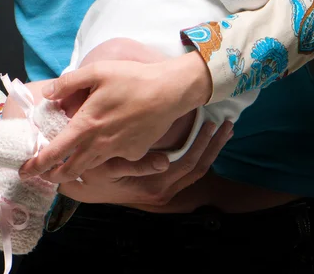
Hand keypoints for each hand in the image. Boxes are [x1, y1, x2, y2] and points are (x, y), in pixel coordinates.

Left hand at [19, 51, 211, 181]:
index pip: (55, 152)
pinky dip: (107, 154)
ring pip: (92, 166)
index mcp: (87, 125)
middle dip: (54, 175)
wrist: (170, 91)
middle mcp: (100, 144)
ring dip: (77, 169)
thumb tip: (49, 94)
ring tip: (70, 166)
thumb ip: (69, 83)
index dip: (37, 164)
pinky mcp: (136, 151)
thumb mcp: (97, 72)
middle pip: (72, 169)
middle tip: (45, 175)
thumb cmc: (133, 78)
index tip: (24, 171)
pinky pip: (116, 157)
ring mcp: (119, 150)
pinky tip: (110, 142)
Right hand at [55, 120, 233, 208]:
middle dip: (215, 145)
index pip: (189, 162)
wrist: (85, 188)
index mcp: (155, 186)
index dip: (203, 142)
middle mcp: (165, 191)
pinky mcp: (163, 185)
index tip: (213, 122)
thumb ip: (138, 166)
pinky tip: (206, 139)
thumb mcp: (110, 167)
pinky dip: (201, 153)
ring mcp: (166, 190)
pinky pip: (188, 170)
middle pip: (200, 167)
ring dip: (211, 149)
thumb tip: (165, 161)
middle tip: (228, 124)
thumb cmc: (95, 173)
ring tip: (224, 129)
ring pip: (197, 169)